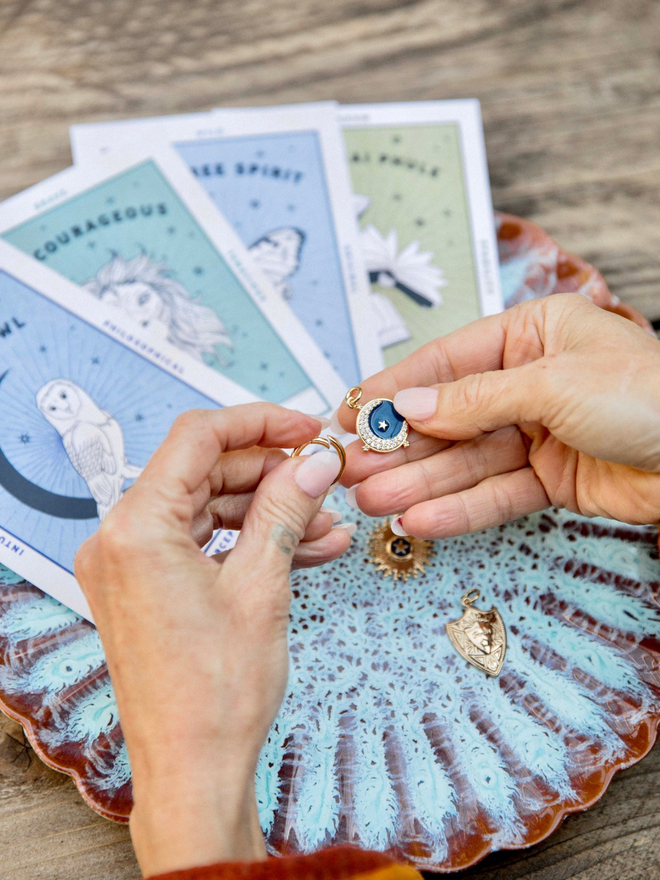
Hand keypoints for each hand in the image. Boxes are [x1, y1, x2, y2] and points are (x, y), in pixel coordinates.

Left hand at [74, 404, 350, 876]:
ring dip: (269, 512)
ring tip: (326, 521)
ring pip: (210, 509)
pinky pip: (205, 544)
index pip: (198, 438)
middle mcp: (121, 539)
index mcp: (135, 527)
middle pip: (205, 472)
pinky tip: (304, 547)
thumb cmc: (212, 695)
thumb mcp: (262, 586)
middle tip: (322, 476)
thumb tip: (313, 463)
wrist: (193, 770)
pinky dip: (250, 542)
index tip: (305, 428)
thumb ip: (286, 509)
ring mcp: (132, 565)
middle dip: (271, 473)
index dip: (260, 423)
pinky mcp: (150, 587)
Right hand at [337, 293, 659, 536]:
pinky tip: (422, 518)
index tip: (353, 411)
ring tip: (374, 501)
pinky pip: (497, 493)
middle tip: (353, 468)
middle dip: (402, 446)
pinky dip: (461, 508)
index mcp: (532, 334)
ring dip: (421, 483)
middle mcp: (530, 381)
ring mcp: (540, 432)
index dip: (396, 388)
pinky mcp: (552, 478)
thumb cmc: (648, 394)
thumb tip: (406, 406)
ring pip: (468, 461)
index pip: (448, 361)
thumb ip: (473, 400)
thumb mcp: (550, 383)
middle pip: (451, 417)